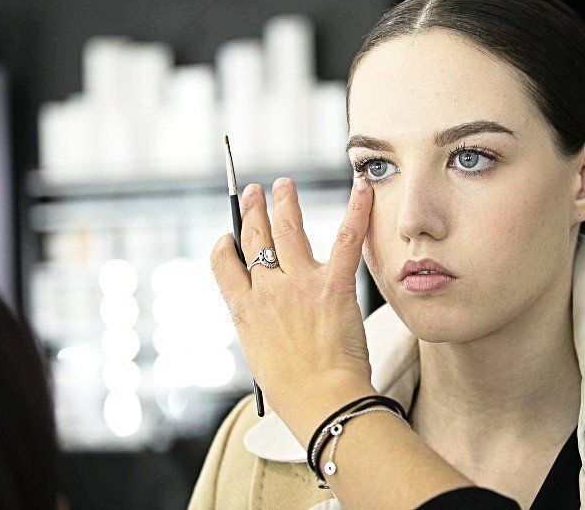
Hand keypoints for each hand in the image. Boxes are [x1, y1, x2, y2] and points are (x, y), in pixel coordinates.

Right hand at [210, 174, 375, 429]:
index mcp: (244, 310)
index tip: (229, 235)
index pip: (224, 264)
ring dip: (284, 201)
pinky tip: (360, 187)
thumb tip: (268, 313)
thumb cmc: (294, 389)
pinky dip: (356, 208)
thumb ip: (261, 325)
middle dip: (254, 210)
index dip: (225, 244)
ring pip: (287, 229)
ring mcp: (300, 283)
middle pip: (255, 238)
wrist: (321, 399)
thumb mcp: (260, 355)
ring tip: (284, 185)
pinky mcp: (334, 283)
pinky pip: (346, 237)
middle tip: (255, 192)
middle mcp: (267, 290)